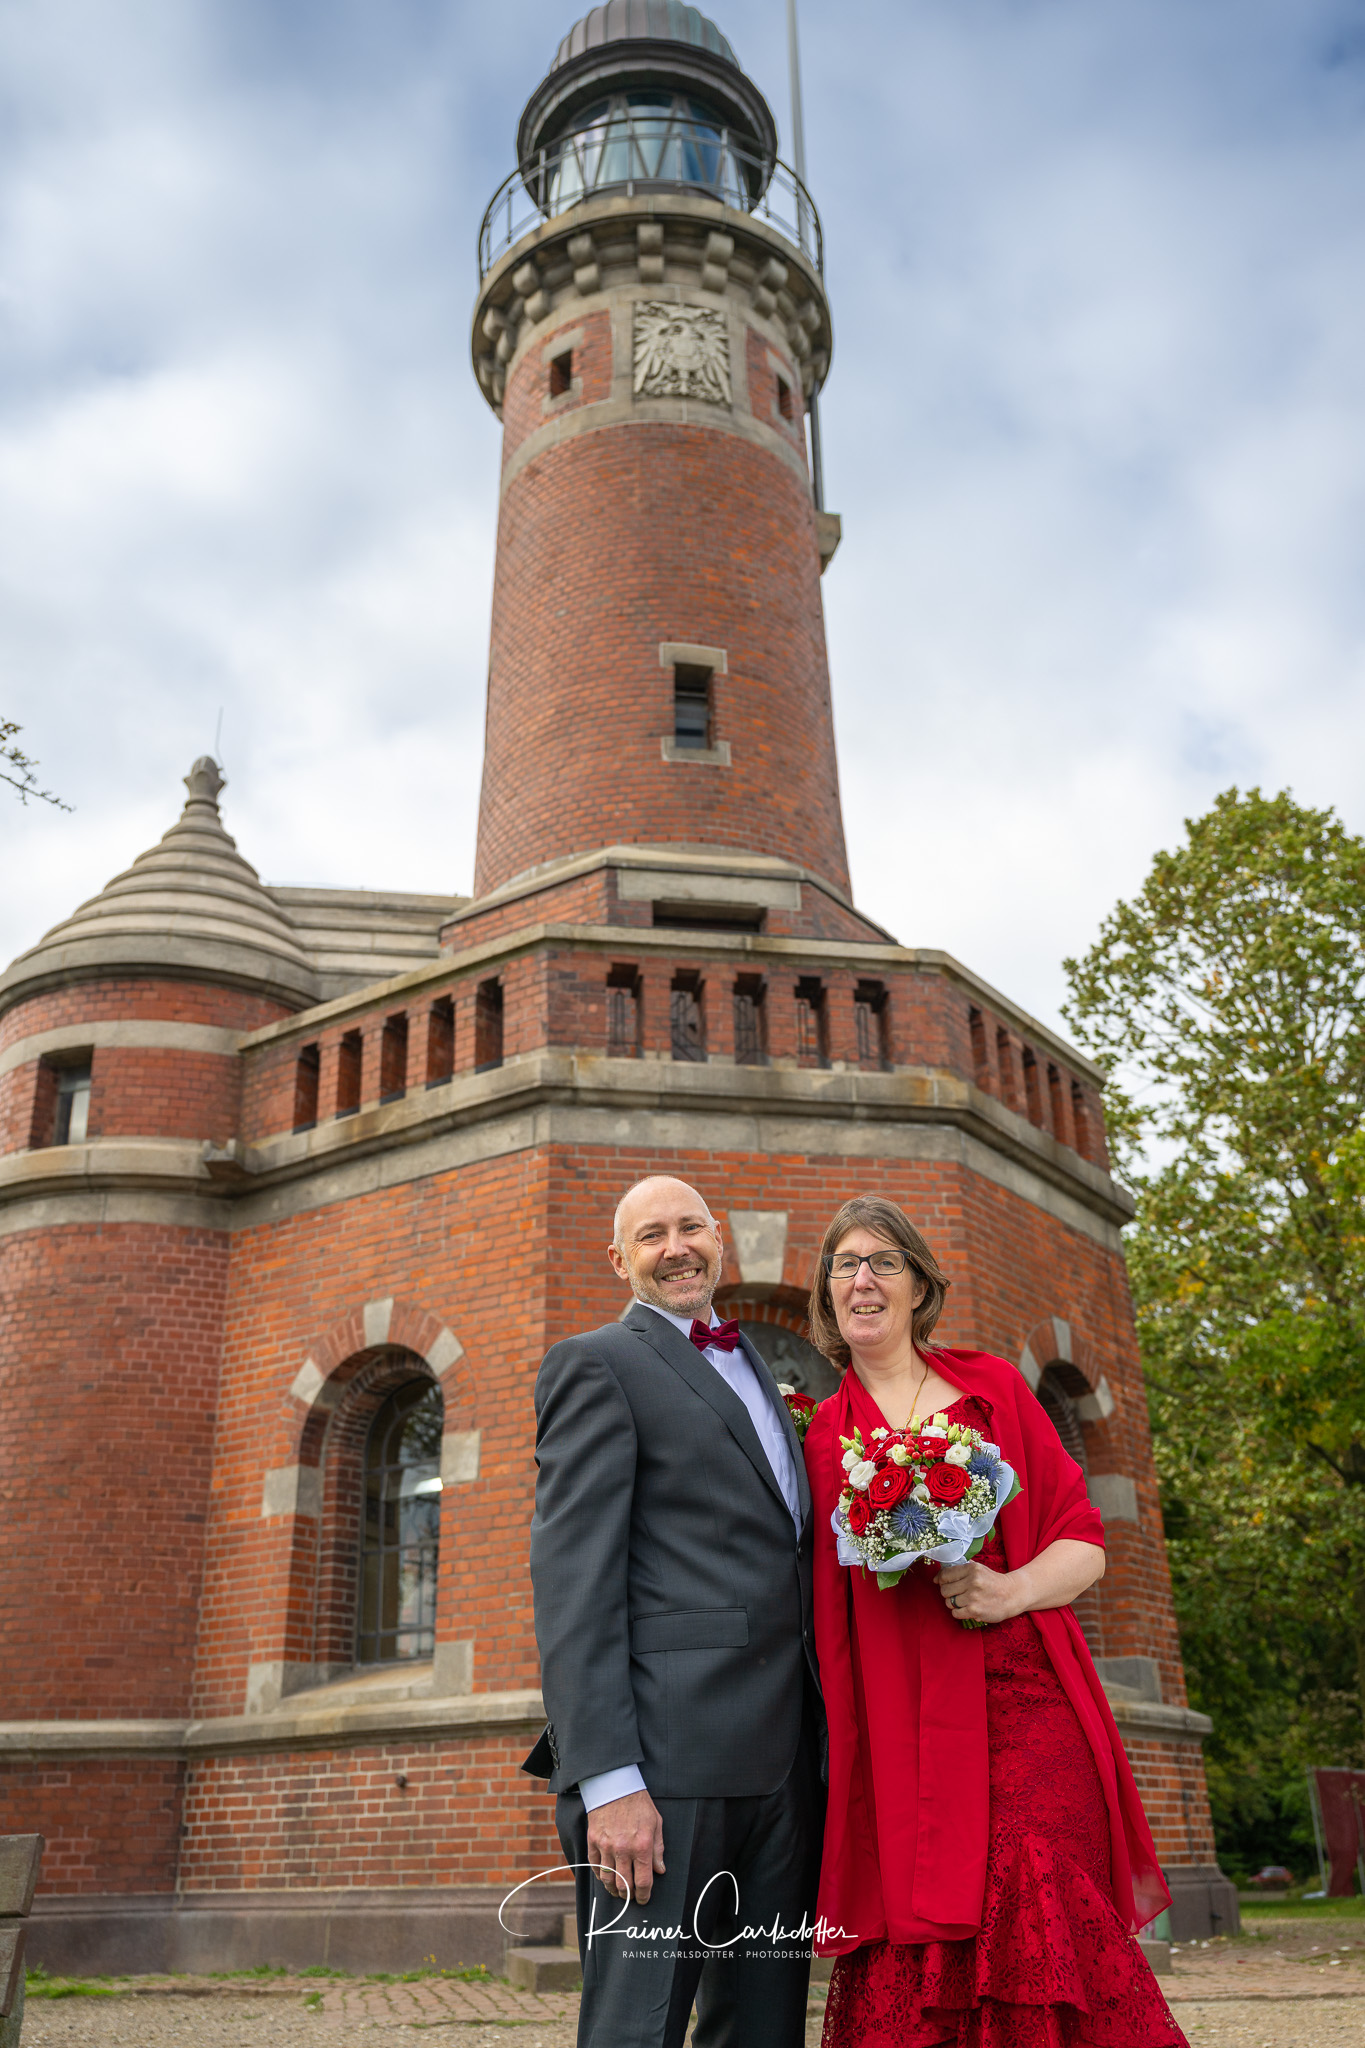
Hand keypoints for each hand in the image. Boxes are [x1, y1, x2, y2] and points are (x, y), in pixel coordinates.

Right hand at [586, 1789, 665, 1903]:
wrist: (615, 1785)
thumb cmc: (638, 1803)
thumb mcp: (656, 1823)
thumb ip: (658, 1849)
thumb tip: (660, 1870)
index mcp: (642, 1846)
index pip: (643, 1881)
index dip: (644, 1895)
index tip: (644, 1899)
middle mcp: (623, 1849)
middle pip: (624, 1885)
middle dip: (629, 1895)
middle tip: (631, 1897)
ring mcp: (606, 1846)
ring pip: (608, 1879)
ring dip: (613, 1890)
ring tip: (618, 1891)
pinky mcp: (593, 1841)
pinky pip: (595, 1866)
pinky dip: (600, 1876)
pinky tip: (605, 1878)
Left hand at [936, 1559, 1020, 1624]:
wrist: (1012, 1594)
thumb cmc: (993, 1581)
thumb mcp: (979, 1569)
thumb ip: (961, 1569)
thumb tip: (938, 1576)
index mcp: (972, 1569)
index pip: (946, 1574)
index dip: (940, 1579)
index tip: (940, 1582)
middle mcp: (972, 1581)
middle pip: (945, 1590)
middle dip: (947, 1593)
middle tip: (955, 1593)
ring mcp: (973, 1597)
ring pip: (949, 1602)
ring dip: (953, 1603)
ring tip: (963, 1601)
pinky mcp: (975, 1610)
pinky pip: (955, 1613)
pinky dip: (958, 1612)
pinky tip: (966, 1608)